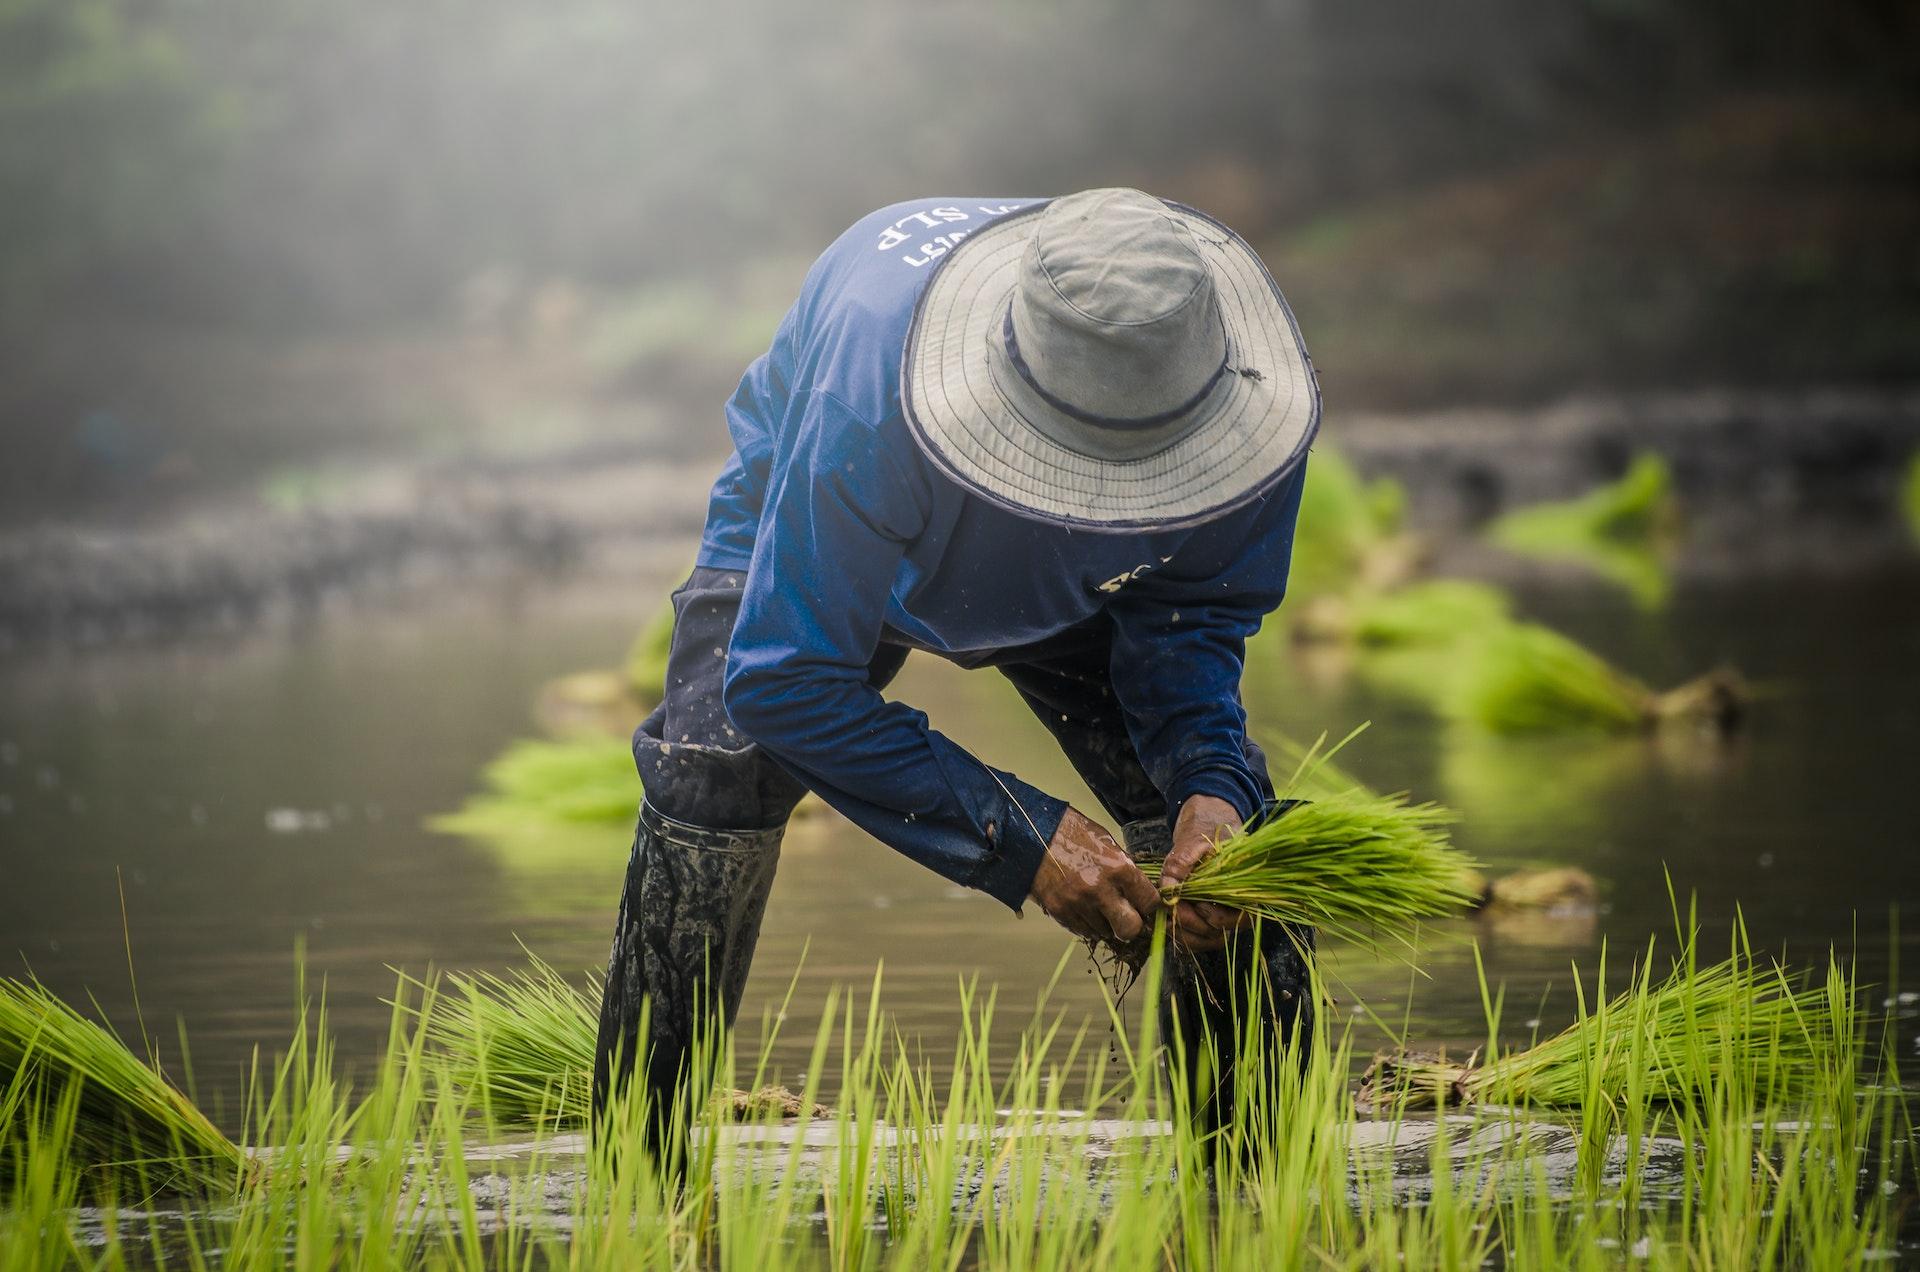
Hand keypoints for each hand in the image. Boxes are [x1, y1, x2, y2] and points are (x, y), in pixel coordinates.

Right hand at [1029, 808, 1161, 944]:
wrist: (1031, 833)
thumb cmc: (1071, 833)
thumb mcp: (1106, 842)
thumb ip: (1124, 867)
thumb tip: (1138, 890)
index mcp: (1118, 868)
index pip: (1150, 903)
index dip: (1149, 905)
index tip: (1143, 903)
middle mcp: (1100, 890)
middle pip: (1130, 929)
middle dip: (1131, 925)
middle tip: (1126, 916)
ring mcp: (1078, 904)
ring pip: (1105, 933)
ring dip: (1105, 924)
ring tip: (1097, 906)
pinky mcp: (1060, 912)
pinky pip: (1082, 931)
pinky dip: (1086, 924)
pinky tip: (1082, 908)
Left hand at [1160, 794, 1254, 950]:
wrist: (1206, 827)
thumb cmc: (1207, 832)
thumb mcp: (1194, 841)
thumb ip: (1181, 862)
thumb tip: (1168, 888)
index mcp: (1246, 889)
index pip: (1235, 918)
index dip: (1212, 916)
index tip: (1192, 902)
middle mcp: (1238, 908)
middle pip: (1218, 933)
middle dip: (1191, 924)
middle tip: (1170, 910)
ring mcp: (1222, 915)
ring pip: (1206, 940)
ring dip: (1184, 933)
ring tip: (1164, 918)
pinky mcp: (1206, 917)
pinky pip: (1197, 936)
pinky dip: (1181, 933)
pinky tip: (1166, 921)